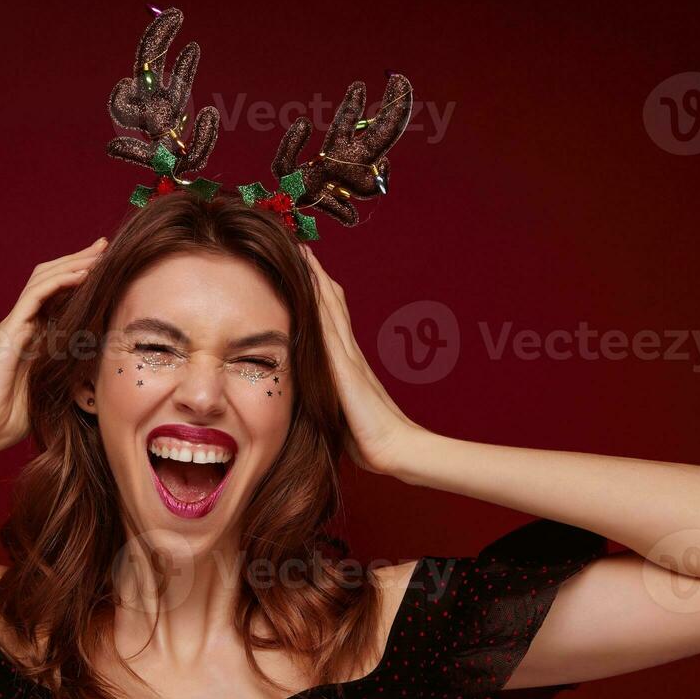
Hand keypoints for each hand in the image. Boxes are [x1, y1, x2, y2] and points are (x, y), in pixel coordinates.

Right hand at [0, 237, 107, 460]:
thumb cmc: (14, 416)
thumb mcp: (54, 387)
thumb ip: (71, 369)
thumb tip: (102, 364)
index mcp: (34, 334)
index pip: (57, 294)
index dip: (80, 276)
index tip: (106, 264)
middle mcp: (23, 324)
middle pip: (50, 278)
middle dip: (78, 259)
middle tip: (104, 245)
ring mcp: (14, 325)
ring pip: (43, 280)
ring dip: (72, 263)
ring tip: (97, 253)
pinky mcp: (9, 331)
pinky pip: (35, 297)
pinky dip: (59, 282)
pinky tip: (81, 275)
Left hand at [301, 245, 422, 476]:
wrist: (394, 448)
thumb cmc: (368, 439)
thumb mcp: (340, 412)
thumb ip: (328, 399)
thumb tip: (311, 398)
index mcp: (348, 364)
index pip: (331, 321)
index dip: (320, 295)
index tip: (307, 272)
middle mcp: (349, 354)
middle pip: (332, 305)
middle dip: (318, 278)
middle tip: (305, 249)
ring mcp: (349, 357)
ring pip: (330, 309)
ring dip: (318, 281)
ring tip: (306, 255)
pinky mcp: (346, 366)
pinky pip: (329, 327)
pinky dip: (320, 303)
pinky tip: (310, 285)